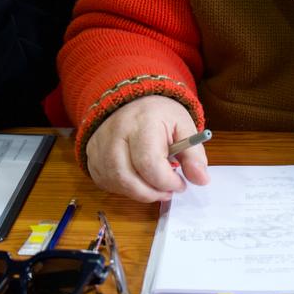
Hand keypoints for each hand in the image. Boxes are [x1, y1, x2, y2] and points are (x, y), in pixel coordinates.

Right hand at [85, 95, 209, 201]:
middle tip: (168, 191)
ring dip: (139, 193)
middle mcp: (115, 134)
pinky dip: (124, 189)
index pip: (149, 163)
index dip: (167, 181)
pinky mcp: (91, 155)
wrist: (132, 100)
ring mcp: (99, 145)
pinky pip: (106, 182)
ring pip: (115, 183)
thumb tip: (201, 180)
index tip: (181, 183)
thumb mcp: (183, 126)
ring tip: (155, 187)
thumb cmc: (159, 115)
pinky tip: (138, 180)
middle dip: (152, 192)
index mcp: (142, 122)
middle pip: (127, 177)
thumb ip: (193, 154)